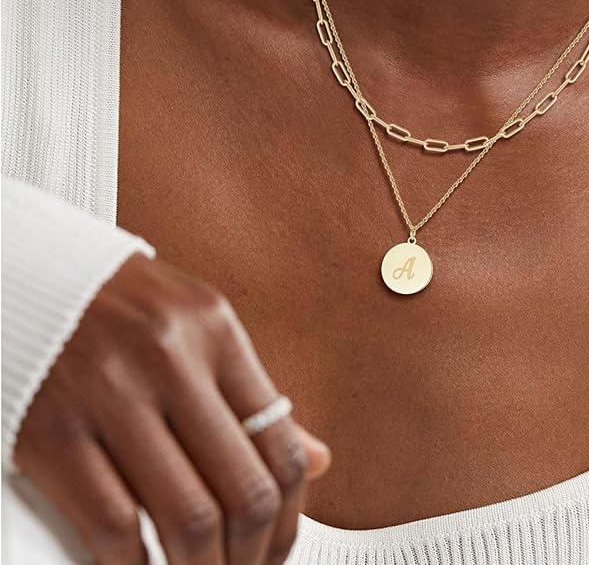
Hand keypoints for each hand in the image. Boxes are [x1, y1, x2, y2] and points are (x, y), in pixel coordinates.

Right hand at [14, 253, 330, 564]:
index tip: (278, 544)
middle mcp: (171, 359)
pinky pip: (111, 525)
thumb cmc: (130, 309)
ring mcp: (111, 395)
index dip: (290, 516)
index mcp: (216, 333)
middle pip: (243, 490)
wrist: (41, 281)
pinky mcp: (52, 432)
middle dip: (254, 556)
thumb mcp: (204, 330)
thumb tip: (317, 460)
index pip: (281, 444)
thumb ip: (255, 397)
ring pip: (187, 518)